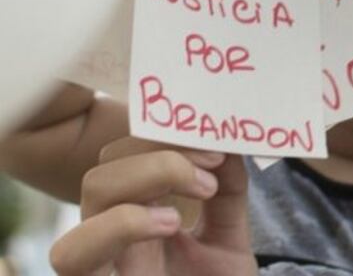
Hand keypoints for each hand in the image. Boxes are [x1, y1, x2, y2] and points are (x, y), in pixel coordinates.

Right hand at [49, 138, 256, 275]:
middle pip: (105, 168)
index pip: (126, 157)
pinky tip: (172, 226)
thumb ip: (228, 192)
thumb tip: (228, 141)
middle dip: (159, 152)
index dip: (164, 138)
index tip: (216, 145)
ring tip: (199, 191)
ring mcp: (103, 265)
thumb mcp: (229, 241)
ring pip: (89, 196)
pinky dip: (123, 224)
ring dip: (146, 177)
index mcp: (140, 218)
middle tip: (210, 169)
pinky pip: (74, 255)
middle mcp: (114, 238)